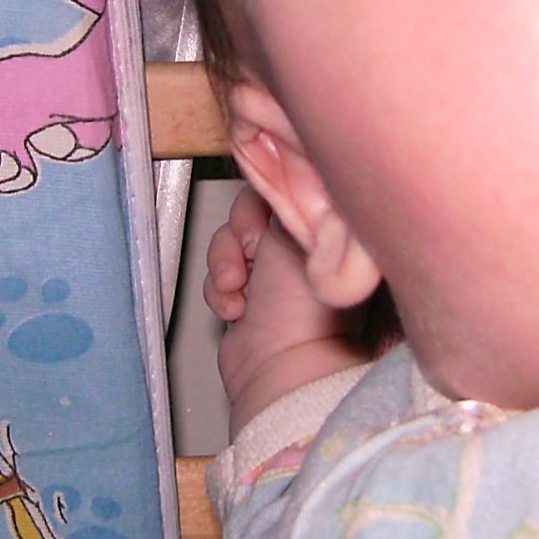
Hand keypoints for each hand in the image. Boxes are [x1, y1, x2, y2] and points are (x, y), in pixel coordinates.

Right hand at [208, 187, 373, 423]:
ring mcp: (268, 276)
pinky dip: (220, 290)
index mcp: (321, 232)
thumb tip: (282, 171)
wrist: (282, 366)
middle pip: (249, 212)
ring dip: (225, 262)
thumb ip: (288, 198)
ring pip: (227, 242)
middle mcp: (296, 251)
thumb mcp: (299, 233)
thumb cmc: (305, 311)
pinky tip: (237, 308)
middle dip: (240, 231)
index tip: (260, 204)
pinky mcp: (244, 297)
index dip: (266, 194)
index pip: (286, 190)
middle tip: (251, 250)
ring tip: (239, 285)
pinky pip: (217, 276)